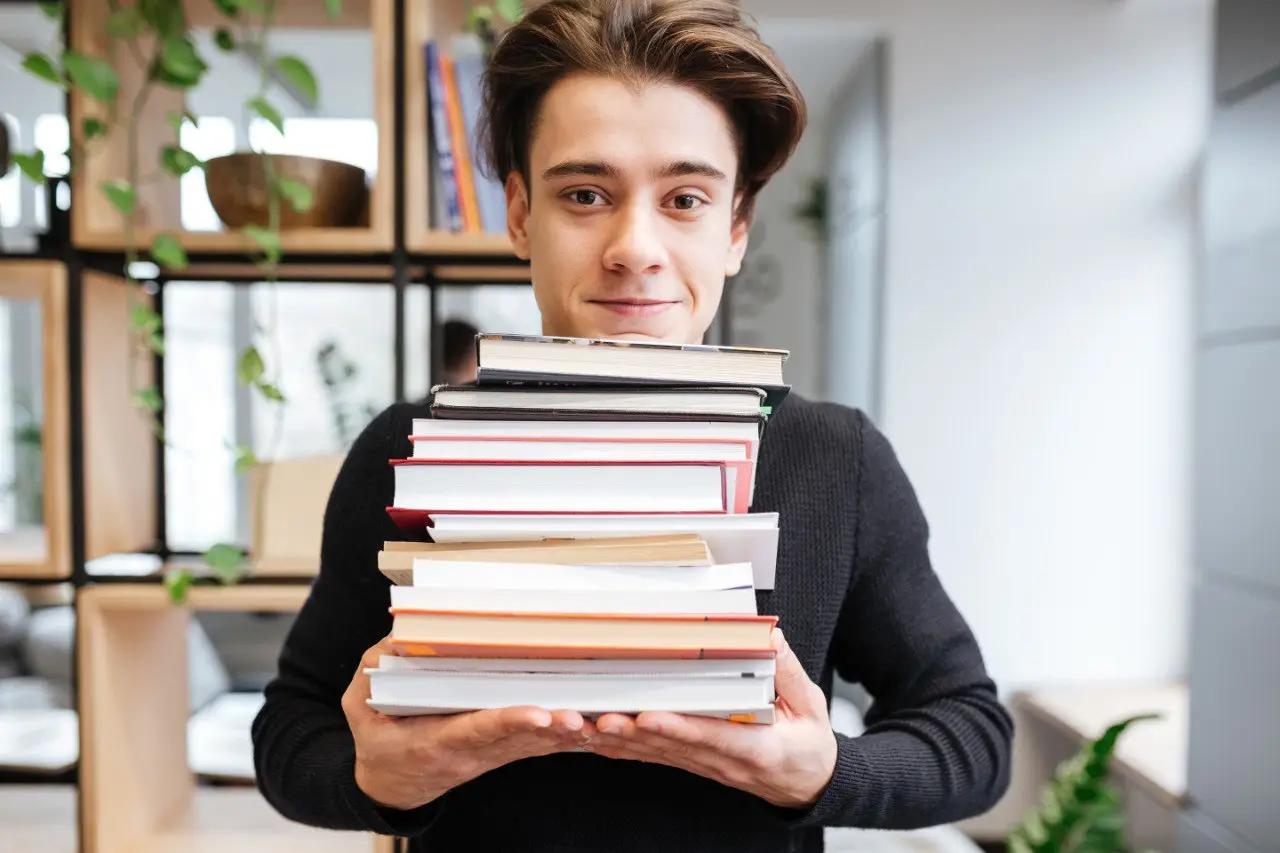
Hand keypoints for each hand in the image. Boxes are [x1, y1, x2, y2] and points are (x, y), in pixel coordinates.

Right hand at [342, 637, 590, 810]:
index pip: (478, 729)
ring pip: (531, 746)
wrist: (391, 784)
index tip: (537, 714)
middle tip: (578, 717)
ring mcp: (488, 757)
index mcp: (435, 742)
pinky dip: (560, 739)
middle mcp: (469, 753)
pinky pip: (534, 747)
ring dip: (562, 735)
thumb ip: (376, 668)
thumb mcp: (361, 704)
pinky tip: (588, 729)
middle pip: (516, 740)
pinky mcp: (500, 754)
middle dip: (549, 729)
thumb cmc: (378, 737)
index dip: (509, 721)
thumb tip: (398, 635)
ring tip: (591, 721)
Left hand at [583, 628, 837, 809]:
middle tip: (601, 718)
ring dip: (623, 743)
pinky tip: (599, 742)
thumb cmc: (809, 745)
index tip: (649, 717)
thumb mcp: (810, 707)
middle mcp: (725, 761)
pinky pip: (657, 758)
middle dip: (635, 733)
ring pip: (658, 755)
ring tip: (590, 726)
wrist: (808, 784)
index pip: (711, 736)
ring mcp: (707, 766)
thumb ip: (787, 672)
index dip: (677, 728)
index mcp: (756, 747)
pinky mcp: (695, 763)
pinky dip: (626, 751)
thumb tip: (770, 637)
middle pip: (673, 747)